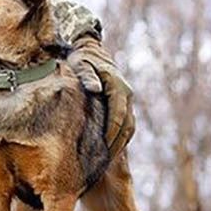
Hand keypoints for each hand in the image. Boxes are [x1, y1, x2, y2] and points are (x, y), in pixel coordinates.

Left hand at [68, 36, 135, 159]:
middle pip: (127, 125)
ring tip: (106, 160)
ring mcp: (127, 99)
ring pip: (129, 126)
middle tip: (104, 161)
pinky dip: (120, 136)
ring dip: (120, 143)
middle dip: (117, 144)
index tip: (103, 149)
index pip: (118, 116)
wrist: (91, 50)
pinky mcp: (123, 102)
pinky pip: (126, 123)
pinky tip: (108, 148)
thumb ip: (87, 77)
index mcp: (118, 87)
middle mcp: (126, 94)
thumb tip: (96, 89)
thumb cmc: (82, 59)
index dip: (112, 134)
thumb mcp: (81, 65)